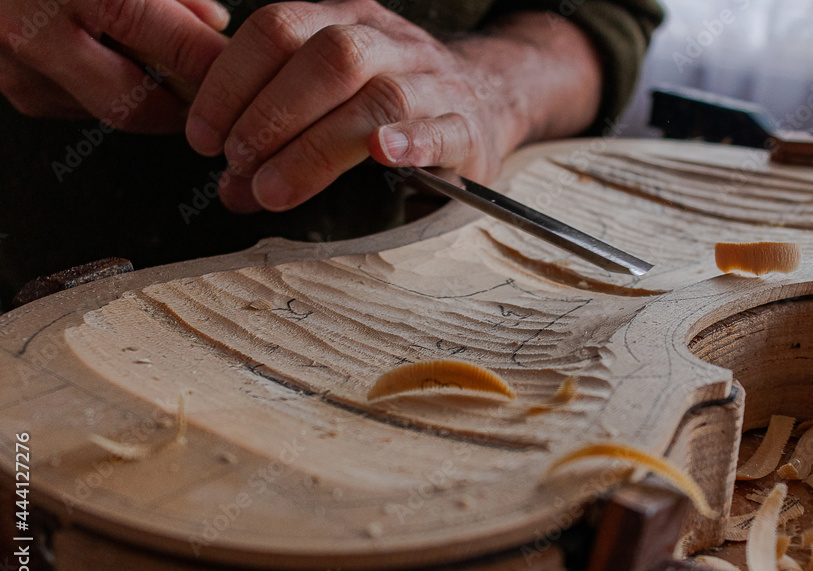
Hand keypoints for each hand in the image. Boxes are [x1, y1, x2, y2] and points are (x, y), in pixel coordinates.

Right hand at [0, 0, 229, 131]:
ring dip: (145, 98)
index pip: (166, 40)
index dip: (211, 62)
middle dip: (182, 107)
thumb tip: (212, 22)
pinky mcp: (11, 86)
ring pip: (106, 110)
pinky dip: (106, 90)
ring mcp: (15, 66)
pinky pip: (76, 105)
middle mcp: (34, 31)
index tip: (244, 70)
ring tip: (166, 70)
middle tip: (216, 99)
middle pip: (135, 103)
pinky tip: (113, 61)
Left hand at [186, 0, 535, 212]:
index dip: (232, 80)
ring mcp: (433, 82)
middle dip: (271, 112)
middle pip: (328, 57)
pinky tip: (384, 156)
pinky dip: (412, 141)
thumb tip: (230, 185)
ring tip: (274, 188)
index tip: (203, 135)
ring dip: (317, 145)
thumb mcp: (331, 93)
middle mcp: (389, 42)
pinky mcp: (468, 126)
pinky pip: (443, 128)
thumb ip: (277, 128)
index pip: (279, 28)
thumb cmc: (392, 104)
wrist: (488, 95)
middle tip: (236, 163)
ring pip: (379, 96)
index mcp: (345, 20)